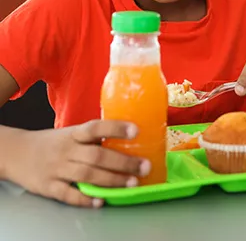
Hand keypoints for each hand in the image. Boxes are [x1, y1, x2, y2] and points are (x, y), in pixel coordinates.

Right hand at [7, 120, 148, 207]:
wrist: (16, 153)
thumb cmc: (54, 143)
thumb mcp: (71, 134)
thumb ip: (94, 138)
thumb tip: (129, 139)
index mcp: (74, 134)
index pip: (96, 128)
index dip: (116, 128)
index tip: (136, 131)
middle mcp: (66, 150)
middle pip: (97, 156)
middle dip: (123, 163)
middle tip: (145, 167)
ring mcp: (57, 169)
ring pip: (87, 175)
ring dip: (112, 180)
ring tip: (132, 183)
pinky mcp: (48, 187)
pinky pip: (68, 194)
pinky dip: (85, 199)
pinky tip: (101, 201)